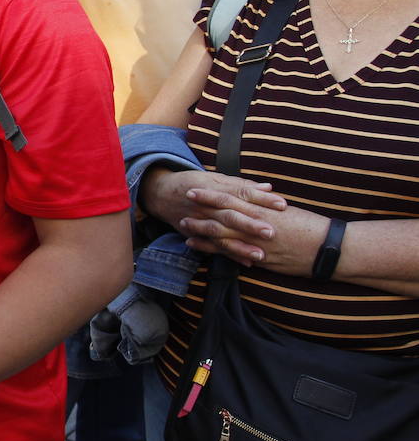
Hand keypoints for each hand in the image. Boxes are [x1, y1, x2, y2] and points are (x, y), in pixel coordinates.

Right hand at [140, 167, 284, 255]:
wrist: (159, 193)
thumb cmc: (191, 182)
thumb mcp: (214, 178)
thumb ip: (241, 184)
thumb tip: (268, 187)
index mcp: (214, 189)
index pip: (241, 193)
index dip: (261, 198)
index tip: (282, 205)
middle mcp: (207, 206)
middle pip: (230, 215)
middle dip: (250, 225)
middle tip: (271, 232)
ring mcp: (199, 221)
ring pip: (221, 235)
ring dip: (239, 246)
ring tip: (260, 255)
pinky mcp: (195, 234)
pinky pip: (212, 247)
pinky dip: (229, 255)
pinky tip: (246, 263)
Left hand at [182, 202, 329, 273]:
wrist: (329, 249)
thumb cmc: (312, 229)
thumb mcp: (288, 213)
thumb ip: (269, 208)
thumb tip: (259, 201)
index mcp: (263, 209)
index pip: (232, 198)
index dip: (211, 194)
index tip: (195, 188)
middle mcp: (256, 223)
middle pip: (221, 213)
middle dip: (201, 207)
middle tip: (181, 199)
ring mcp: (255, 241)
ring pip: (221, 232)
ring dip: (200, 228)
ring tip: (182, 223)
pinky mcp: (258, 257)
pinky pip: (228, 252)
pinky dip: (210, 248)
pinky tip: (195, 245)